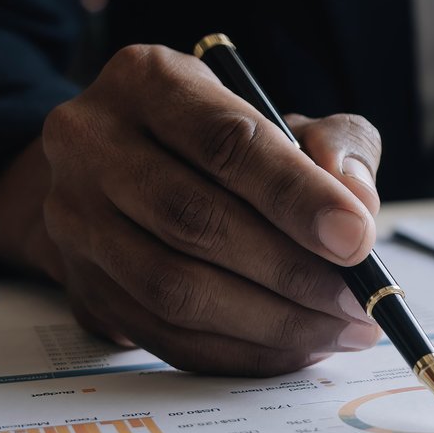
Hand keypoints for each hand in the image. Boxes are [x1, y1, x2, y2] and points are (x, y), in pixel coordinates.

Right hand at [0, 45, 384, 375]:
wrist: (118, 170)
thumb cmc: (217, 141)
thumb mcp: (282, 115)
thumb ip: (335, 144)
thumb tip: (357, 202)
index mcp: (147, 81)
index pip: (225, 141)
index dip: (296, 194)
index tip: (358, 238)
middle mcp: (92, 144)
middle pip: (194, 220)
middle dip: (291, 270)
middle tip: (357, 298)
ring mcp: (75, 221)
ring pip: (174, 289)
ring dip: (270, 322)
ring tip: (339, 328)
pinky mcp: (82, 287)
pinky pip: (165, 336)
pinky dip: (239, 351)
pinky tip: (295, 346)